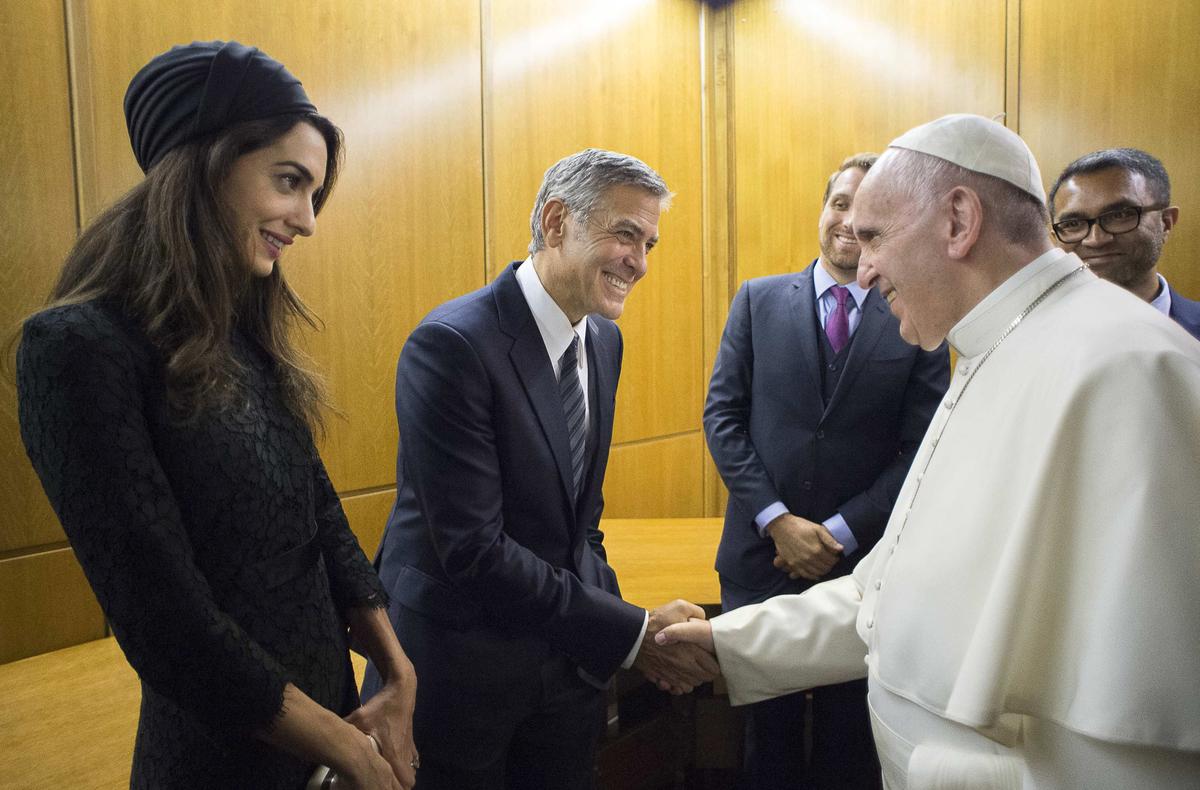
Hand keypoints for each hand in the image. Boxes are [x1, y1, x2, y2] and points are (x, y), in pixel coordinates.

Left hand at [345, 674, 417, 789]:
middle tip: (385, 786)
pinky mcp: (410, 740)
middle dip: (399, 786)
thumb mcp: (360, 718)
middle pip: (409, 781)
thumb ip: (344, 729)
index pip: (401, 781)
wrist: (400, 691)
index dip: (395, 788)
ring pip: (412, 770)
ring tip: (390, 779)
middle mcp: (403, 753)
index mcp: (393, 753)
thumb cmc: (381, 707)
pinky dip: (406, 764)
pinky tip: (396, 762)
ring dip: (403, 776)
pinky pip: (412, 759)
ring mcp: (409, 747)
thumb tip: (325, 734)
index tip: (382, 789)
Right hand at [633, 600, 720, 693]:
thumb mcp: (679, 607)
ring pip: (691, 686)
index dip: (715, 663)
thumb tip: (703, 619)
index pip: (713, 668)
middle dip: (706, 672)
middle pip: (705, 679)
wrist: (633, 635)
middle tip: (703, 663)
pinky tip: (678, 675)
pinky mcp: (662, 678)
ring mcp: (673, 674)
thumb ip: (696, 612)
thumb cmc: (655, 622)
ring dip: (693, 679)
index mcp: (692, 651)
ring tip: (691, 669)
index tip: (712, 657)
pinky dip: (679, 685)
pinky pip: (677, 689)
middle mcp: (684, 666)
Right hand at [768, 513, 842, 580]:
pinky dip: (812, 576)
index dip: (835, 559)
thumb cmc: (800, 526)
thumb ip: (829, 540)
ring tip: (824, 566)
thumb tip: (840, 549)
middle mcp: (809, 558)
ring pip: (816, 573)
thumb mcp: (817, 528)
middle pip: (825, 568)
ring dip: (822, 571)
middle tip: (830, 561)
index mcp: (817, 549)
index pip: (831, 560)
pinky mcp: (793, 564)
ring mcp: (800, 562)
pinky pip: (805, 575)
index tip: (835, 556)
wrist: (782, 527)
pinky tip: (816, 574)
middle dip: (830, 565)